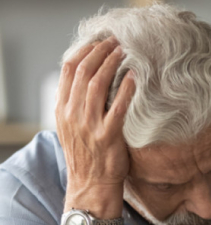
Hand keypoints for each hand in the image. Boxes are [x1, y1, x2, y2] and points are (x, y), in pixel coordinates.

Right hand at [55, 36, 135, 215]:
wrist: (91, 184)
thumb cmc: (87, 156)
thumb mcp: (73, 128)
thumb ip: (77, 105)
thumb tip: (89, 80)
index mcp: (62, 109)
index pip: (68, 70)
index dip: (84, 51)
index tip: (98, 40)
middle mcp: (72, 114)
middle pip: (83, 71)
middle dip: (100, 52)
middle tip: (116, 41)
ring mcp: (89, 125)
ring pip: (97, 84)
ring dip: (112, 64)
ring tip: (124, 51)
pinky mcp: (107, 136)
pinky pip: (117, 107)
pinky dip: (125, 89)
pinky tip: (134, 77)